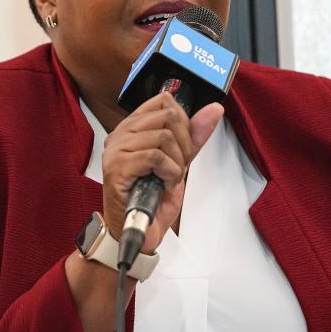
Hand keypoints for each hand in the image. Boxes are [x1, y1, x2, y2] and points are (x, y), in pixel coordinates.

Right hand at [101, 92, 223, 252]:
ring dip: (176, 162)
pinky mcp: (117, 167)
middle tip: (176, 168)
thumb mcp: (180, 161)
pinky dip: (169, 172)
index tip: (182, 148)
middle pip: (167, 115)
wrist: (141, 231)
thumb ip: (194, 135)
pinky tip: (163, 184)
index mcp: (132, 127)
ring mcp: (116, 150)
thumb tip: (214, 110)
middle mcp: (120, 133)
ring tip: (167, 179)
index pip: (164, 100)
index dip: (183, 122)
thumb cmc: (154, 198)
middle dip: (183, 145)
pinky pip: (156, 157)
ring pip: (164, 136)